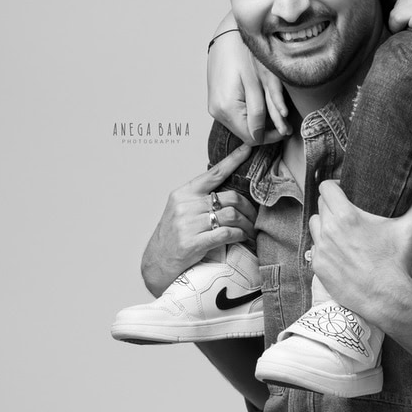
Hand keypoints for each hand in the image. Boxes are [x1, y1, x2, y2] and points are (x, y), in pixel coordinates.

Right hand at [140, 144, 256, 296]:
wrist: (157, 263)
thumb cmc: (173, 236)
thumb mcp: (181, 211)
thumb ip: (200, 199)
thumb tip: (229, 192)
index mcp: (183, 194)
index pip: (213, 173)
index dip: (234, 159)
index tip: (248, 148)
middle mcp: (185, 206)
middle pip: (229, 197)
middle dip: (248, 207)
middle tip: (254, 217)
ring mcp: (187, 224)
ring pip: (231, 215)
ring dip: (246, 224)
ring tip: (250, 230)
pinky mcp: (192, 243)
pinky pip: (225, 233)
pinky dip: (239, 235)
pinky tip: (242, 238)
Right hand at [207, 28, 289, 142]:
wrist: (226, 35)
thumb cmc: (243, 53)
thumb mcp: (257, 83)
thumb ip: (260, 111)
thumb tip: (266, 134)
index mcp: (226, 108)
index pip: (251, 137)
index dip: (271, 136)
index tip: (286, 129)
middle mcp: (216, 111)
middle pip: (245, 132)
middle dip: (266, 128)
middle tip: (285, 121)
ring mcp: (214, 106)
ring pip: (240, 124)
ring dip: (258, 120)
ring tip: (276, 111)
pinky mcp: (216, 100)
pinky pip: (235, 114)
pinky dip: (249, 112)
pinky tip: (260, 103)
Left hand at [308, 180, 411, 324]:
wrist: (386, 298)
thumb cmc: (396, 262)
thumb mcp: (410, 229)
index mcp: (347, 216)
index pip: (326, 187)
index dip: (334, 186)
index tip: (344, 191)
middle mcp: (329, 230)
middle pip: (320, 205)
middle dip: (331, 205)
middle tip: (345, 211)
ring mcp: (321, 249)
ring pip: (314, 225)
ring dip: (324, 224)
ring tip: (339, 231)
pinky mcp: (318, 266)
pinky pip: (314, 248)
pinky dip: (324, 247)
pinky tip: (338, 252)